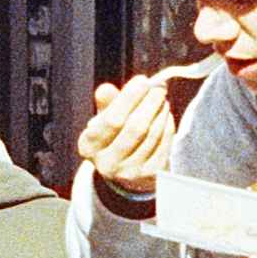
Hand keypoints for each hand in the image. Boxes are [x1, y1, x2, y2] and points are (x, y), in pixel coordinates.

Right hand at [77, 73, 180, 196]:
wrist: (124, 171)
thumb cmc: (113, 137)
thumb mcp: (103, 120)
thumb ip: (106, 103)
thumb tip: (106, 89)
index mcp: (89, 146)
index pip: (112, 119)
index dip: (129, 98)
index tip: (142, 80)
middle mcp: (107, 163)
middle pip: (135, 128)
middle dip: (150, 103)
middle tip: (159, 87)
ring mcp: (129, 172)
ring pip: (152, 136)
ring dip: (160, 113)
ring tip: (162, 99)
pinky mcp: (150, 176)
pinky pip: (164, 145)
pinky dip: (167, 127)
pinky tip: (165, 116)